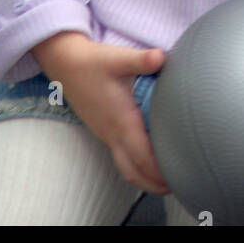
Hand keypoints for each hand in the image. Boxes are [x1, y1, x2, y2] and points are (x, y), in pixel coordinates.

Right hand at [37, 36, 170, 194]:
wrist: (65, 64)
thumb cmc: (92, 62)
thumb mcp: (118, 58)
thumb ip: (142, 59)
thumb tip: (161, 57)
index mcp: (120, 121)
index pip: (142, 157)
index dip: (159, 171)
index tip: (178, 175)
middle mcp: (112, 133)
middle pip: (133, 172)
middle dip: (153, 184)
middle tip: (177, 185)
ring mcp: (106, 134)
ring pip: (126, 166)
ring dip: (145, 177)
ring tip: (167, 177)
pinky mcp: (104, 129)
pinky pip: (121, 156)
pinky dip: (137, 164)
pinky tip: (150, 156)